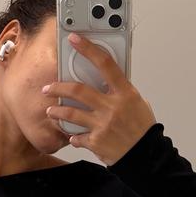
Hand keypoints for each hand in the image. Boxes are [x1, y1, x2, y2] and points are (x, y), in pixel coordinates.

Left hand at [42, 33, 156, 165]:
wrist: (146, 156)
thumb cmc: (143, 130)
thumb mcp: (139, 104)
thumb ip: (121, 93)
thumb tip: (107, 83)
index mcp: (125, 93)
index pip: (105, 64)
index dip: (88, 49)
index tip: (75, 39)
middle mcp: (112, 107)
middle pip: (78, 90)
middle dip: (58, 87)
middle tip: (49, 88)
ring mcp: (103, 124)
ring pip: (71, 114)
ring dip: (57, 112)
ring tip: (51, 112)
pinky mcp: (96, 141)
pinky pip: (77, 137)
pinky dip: (73, 136)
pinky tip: (73, 136)